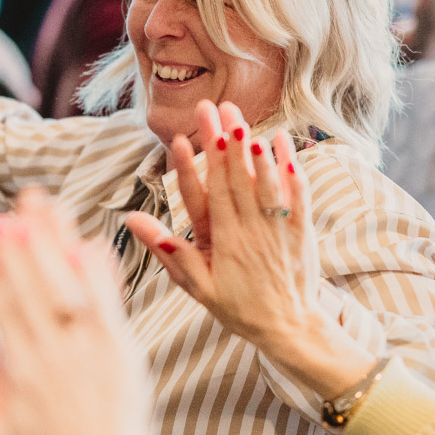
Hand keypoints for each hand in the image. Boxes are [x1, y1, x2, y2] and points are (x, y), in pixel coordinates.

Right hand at [0, 190, 180, 434]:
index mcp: (19, 371)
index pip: (3, 313)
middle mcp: (50, 352)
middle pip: (32, 288)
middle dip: (22, 245)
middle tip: (14, 209)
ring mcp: (85, 346)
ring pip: (64, 285)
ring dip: (54, 244)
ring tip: (45, 209)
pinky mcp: (117, 344)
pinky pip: (105, 300)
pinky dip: (97, 271)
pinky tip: (89, 243)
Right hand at [125, 100, 375, 397]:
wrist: (289, 327)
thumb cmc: (238, 307)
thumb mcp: (197, 287)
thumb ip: (169, 253)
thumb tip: (133, 222)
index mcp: (224, 242)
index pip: (210, 194)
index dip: (200, 164)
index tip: (190, 136)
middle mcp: (251, 230)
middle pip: (235, 178)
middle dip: (224, 140)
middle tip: (214, 108)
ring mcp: (278, 226)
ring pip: (265, 180)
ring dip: (253, 147)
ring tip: (242, 118)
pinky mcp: (300, 227)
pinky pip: (297, 191)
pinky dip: (289, 165)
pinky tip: (281, 140)